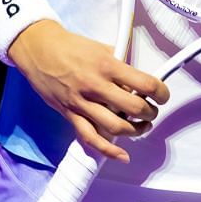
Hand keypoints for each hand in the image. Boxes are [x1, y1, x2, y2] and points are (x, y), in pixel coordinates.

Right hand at [8, 21, 169, 162]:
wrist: (38, 49)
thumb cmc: (70, 46)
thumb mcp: (101, 48)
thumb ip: (120, 63)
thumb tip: (139, 79)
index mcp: (107, 66)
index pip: (145, 84)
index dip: (160, 92)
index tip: (162, 95)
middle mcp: (96, 86)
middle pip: (134, 108)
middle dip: (150, 113)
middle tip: (152, 110)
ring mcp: (82, 103)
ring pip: (116, 127)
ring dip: (136, 130)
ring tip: (142, 126)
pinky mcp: (70, 114)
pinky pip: (90, 137)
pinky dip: (108, 150)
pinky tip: (122, 155)